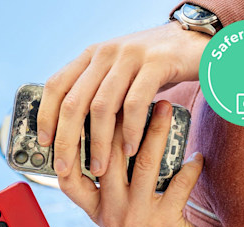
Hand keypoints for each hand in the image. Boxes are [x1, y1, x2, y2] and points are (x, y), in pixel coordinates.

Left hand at [37, 21, 208, 176]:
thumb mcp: (121, 74)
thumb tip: (73, 132)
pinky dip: (130, 131)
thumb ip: (99, 93)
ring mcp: (129, 56)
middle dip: (66, 139)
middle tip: (64, 167)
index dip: (46, 115)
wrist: (199, 41)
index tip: (44, 142)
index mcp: (91, 56)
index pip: (56, 85)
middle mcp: (106, 53)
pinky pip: (134, 104)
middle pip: (74, 101)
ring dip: (98, 143)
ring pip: (101, 107)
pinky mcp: (156, 63)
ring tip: (100, 168)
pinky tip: (130, 150)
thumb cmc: (156, 68)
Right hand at [58, 100, 206, 226]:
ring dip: (156, 131)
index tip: (80, 115)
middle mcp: (110, 213)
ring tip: (166, 106)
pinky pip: (179, 186)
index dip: (69, 148)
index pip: (68, 178)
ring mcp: (136, 218)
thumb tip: (107, 130)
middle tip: (132, 91)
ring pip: (143, 164)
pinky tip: (196, 154)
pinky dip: (190, 167)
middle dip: (121, 121)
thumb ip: (106, 182)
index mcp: (94, 209)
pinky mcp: (165, 223)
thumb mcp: (114, 211)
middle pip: (109, 158)